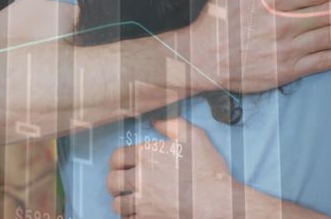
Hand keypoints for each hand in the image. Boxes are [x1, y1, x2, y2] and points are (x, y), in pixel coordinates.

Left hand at [107, 117, 239, 217]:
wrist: (219, 202)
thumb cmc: (207, 170)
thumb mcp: (193, 136)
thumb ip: (171, 124)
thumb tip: (155, 122)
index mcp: (146, 155)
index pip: (116, 157)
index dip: (117, 161)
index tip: (121, 164)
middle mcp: (139, 178)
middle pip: (112, 182)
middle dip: (116, 181)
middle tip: (123, 183)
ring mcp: (143, 202)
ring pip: (118, 204)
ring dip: (122, 201)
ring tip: (130, 199)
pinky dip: (132, 217)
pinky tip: (141, 213)